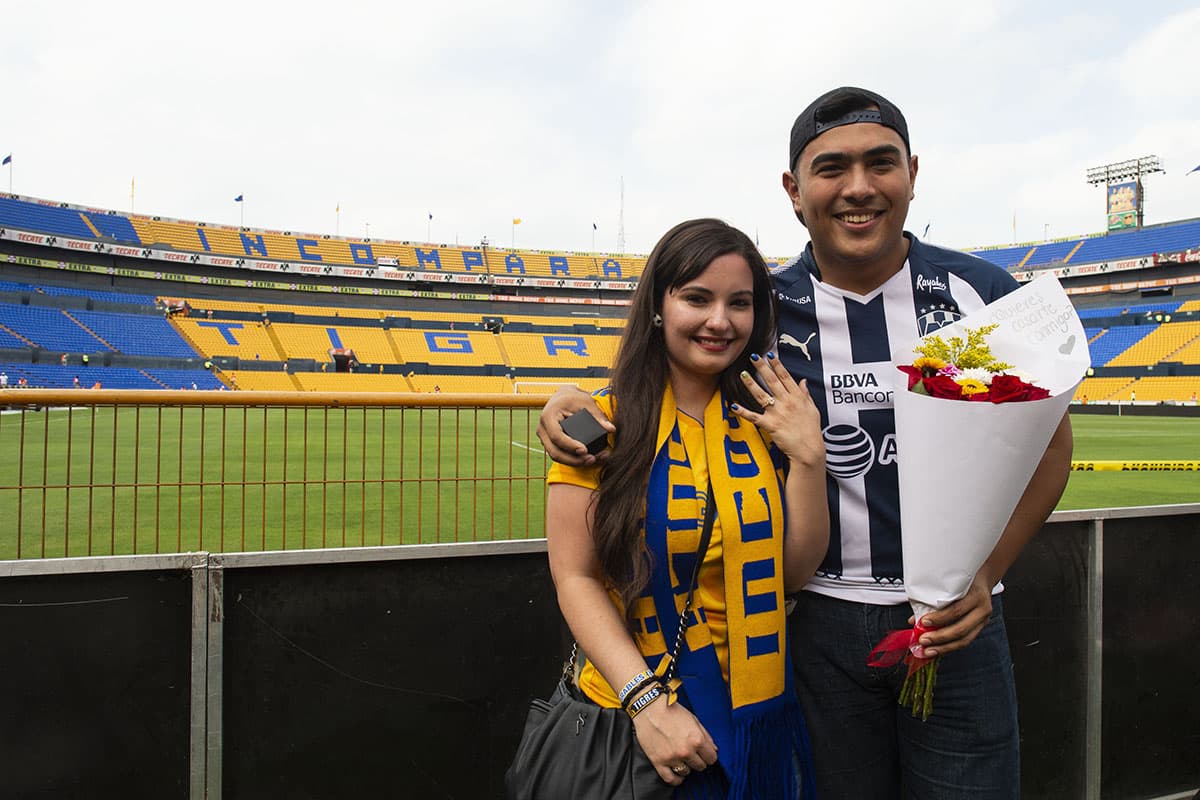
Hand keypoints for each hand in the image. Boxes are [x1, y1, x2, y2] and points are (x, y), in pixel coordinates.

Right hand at [535, 386, 612, 465]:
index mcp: (548, 416)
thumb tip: (611, 429)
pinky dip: (573, 460)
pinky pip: (559, 456)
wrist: (563, 397)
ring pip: (556, 457)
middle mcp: (542, 429)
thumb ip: (598, 416)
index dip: (570, 446)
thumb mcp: (586, 402)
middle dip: (573, 460)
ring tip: (593, 460)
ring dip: (574, 462)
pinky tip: (587, 460)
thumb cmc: (574, 398)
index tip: (585, 450)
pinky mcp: (550, 444)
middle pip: (555, 452)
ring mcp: (544, 438)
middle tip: (592, 459)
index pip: (556, 436)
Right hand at [630, 694, 718, 785]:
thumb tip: (714, 750)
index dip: (709, 755)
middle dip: (698, 760)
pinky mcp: (658, 762)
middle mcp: (686, 751)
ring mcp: (672, 758)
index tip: (704, 753)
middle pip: (700, 766)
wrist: (648, 708)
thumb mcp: (693, 719)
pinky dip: (676, 779)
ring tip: (681, 758)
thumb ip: (706, 736)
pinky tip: (677, 773)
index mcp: (697, 739)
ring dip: (686, 766)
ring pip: (686, 772)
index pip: (712, 758)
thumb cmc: (671, 711)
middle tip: (692, 753)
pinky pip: (671, 779)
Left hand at [731, 353, 823, 468]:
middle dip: (762, 368)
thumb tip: (802, 381)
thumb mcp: (813, 409)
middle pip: (772, 381)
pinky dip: (742, 411)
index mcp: (797, 397)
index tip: (770, 354)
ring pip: (761, 395)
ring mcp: (777, 413)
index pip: (785, 377)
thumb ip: (806, 394)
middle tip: (753, 357)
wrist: (808, 450)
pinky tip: (733, 405)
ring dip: (751, 384)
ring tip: (742, 374)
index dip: (777, 365)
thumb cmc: (812, 430)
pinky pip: (753, 416)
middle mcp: (787, 402)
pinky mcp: (770, 425)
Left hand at [910, 572, 994, 657]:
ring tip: (928, 651)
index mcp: (975, 595)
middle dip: (939, 637)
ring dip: (944, 647)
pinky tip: (938, 650)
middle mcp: (982, 609)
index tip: (923, 622)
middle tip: (923, 640)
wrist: (982, 580)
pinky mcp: (980, 628)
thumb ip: (933, 600)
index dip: (939, 618)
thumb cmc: (962, 581)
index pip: (956, 610)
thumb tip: (913, 620)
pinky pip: (965, 641)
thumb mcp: (950, 585)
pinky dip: (950, 647)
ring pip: (965, 639)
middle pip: (961, 628)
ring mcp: (983, 620)